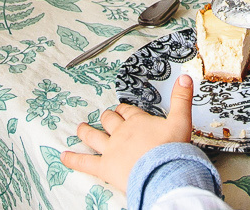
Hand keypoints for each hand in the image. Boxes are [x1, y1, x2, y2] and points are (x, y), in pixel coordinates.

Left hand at [60, 76, 195, 191]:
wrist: (163, 173)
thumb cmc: (172, 149)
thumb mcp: (182, 121)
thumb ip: (182, 99)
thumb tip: (185, 77)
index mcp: (138, 121)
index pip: (128, 111)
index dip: (124, 110)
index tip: (122, 110)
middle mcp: (121, 133)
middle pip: (109, 121)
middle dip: (106, 118)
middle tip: (104, 117)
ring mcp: (110, 149)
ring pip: (93, 136)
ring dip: (85, 131)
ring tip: (79, 128)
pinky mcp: (104, 167)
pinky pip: (85, 162)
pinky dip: (73, 159)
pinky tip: (63, 156)